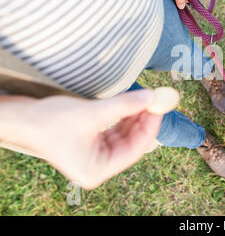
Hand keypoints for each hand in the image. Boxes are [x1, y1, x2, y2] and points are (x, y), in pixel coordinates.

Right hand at [0, 90, 162, 188]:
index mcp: (97, 170)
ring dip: (134, 117)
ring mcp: (94, 154)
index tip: (160, 108)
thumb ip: (123, 106)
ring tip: (145, 99)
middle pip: (131, 142)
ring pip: (123, 135)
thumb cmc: (48, 122)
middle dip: (143, 120)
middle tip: (156, 100)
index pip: (135, 150)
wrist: (20, 118)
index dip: (150, 127)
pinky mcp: (90, 142)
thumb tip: (150, 98)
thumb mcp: (92, 114)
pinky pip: (114, 130)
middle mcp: (97, 165)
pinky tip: (131, 104)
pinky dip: (123, 117)